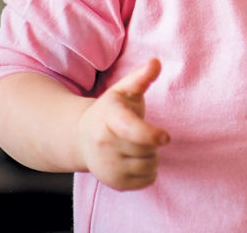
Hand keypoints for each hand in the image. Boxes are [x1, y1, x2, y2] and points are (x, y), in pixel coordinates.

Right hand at [76, 58, 169, 190]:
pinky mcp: (113, 183)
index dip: (150, 134)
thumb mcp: (123, 90)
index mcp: (109, 118)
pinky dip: (149, 171)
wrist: (80, 137)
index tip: (166, 137)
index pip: (131, 130)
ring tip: (137, 146)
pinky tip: (135, 160)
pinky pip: (147, 181)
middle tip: (141, 133)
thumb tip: (156, 62)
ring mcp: (106, 166)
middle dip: (152, 141)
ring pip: (149, 166)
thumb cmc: (111, 110)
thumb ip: (141, 77)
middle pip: (147, 149)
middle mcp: (104, 144)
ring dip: (152, 156)